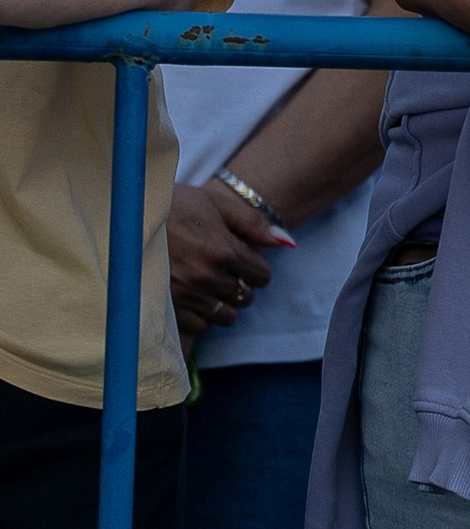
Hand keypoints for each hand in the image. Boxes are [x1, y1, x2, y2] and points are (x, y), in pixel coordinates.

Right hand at [167, 177, 289, 338]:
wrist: (125, 219)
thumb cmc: (173, 205)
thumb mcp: (214, 202)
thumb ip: (252, 223)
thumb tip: (285, 242)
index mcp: (224, 250)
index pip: (261, 275)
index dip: (258, 269)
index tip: (247, 262)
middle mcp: (207, 277)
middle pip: (245, 297)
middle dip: (242, 285)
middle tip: (228, 272)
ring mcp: (186, 296)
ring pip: (225, 316)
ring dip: (224, 303)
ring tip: (212, 286)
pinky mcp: (166, 309)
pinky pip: (198, 326)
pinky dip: (201, 315)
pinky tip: (193, 297)